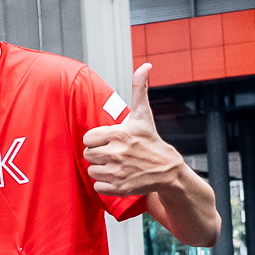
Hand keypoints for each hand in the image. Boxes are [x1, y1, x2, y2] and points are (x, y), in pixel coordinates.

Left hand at [82, 63, 184, 195]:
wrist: (167, 169)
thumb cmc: (151, 140)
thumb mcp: (143, 114)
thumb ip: (139, 89)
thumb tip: (145, 66)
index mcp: (119, 134)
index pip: (88, 138)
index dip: (97, 139)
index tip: (108, 140)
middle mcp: (118, 153)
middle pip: (88, 154)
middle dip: (98, 154)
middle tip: (112, 153)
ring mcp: (119, 172)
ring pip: (91, 171)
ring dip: (101, 169)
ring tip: (115, 165)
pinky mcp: (120, 188)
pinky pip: (98, 186)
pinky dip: (105, 184)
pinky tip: (116, 177)